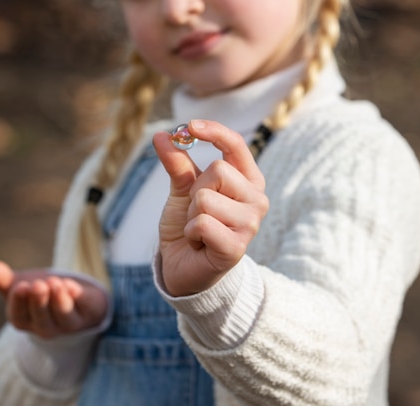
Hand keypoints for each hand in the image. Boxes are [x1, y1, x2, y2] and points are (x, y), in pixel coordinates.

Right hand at [0, 260, 108, 338]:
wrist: (73, 296)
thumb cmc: (41, 293)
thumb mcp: (21, 285)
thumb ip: (5, 280)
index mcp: (26, 320)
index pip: (19, 317)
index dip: (18, 303)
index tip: (20, 286)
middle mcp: (47, 327)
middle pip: (43, 321)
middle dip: (40, 303)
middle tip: (37, 285)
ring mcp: (70, 323)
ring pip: (65, 317)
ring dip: (59, 300)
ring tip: (55, 282)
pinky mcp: (89, 312)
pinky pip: (85, 307)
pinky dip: (78, 296)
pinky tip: (70, 284)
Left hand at [153, 119, 268, 295]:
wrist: (182, 266)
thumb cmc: (189, 225)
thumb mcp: (181, 190)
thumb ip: (177, 162)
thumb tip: (162, 134)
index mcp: (248, 180)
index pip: (236, 146)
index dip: (214, 132)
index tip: (189, 126)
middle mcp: (257, 200)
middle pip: (218, 171)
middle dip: (195, 191)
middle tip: (196, 212)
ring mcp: (250, 225)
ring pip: (206, 199)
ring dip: (191, 215)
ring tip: (198, 229)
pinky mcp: (237, 248)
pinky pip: (201, 224)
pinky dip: (190, 233)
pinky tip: (199, 244)